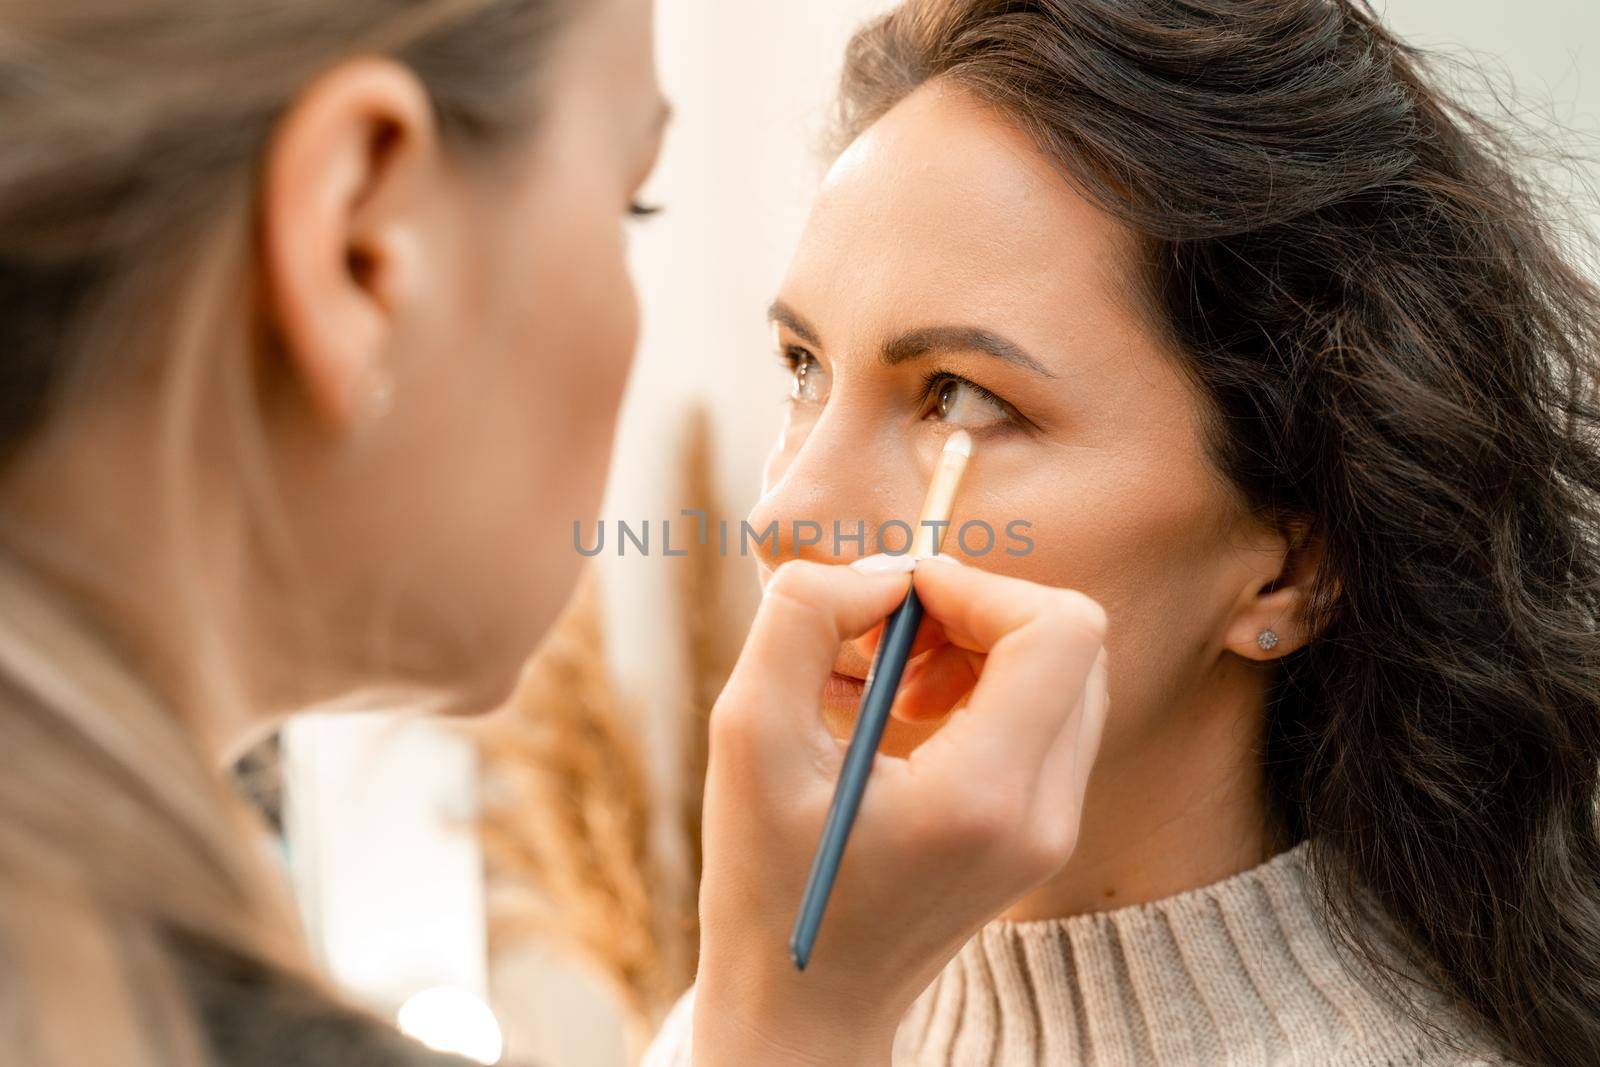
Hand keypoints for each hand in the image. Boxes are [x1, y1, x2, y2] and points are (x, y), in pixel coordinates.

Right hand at [692, 557, 1108, 1066]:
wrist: (806, 1001)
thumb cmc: (764, 877)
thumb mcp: (747, 735)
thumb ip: (802, 619)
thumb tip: (885, 571)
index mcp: (983, 797)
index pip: (1059, 630)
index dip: (976, 584)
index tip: (892, 602)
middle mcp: (1044, 813)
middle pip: (1072, 639)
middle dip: (975, 607)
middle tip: (884, 639)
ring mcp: (1053, 824)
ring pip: (1064, 668)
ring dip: (978, 641)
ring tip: (889, 677)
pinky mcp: (1043, 825)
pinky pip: (1046, 708)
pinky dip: (984, 680)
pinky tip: (907, 707)